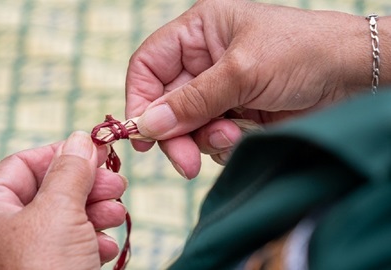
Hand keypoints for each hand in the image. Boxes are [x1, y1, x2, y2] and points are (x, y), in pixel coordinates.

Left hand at [0, 132, 127, 268]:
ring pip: (61, 219)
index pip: (21, 165)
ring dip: (94, 212)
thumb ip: (71, 170)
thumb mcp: (59, 211)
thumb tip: (81, 138)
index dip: (59, 154)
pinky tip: (105, 245)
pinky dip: (89, 241)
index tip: (94, 151)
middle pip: (46, 191)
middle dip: (85, 186)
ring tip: (117, 213)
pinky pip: (67, 247)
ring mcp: (20, 257)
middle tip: (116, 182)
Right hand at [125, 0, 373, 177]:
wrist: (353, 76)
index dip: (139, 98)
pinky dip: (223, 145)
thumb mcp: (241, 71)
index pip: (148, 66)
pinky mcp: (235, 117)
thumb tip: (147, 125)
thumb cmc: (302, 52)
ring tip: (233, 137)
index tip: (141, 133)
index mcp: (198, 33)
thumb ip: (191, 101)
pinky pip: (210, 140)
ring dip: (204, 139)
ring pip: (187, 127)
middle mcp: (203, 63)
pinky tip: (245, 136)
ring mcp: (219, 92)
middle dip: (175, 134)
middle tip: (184, 162)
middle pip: (165, 104)